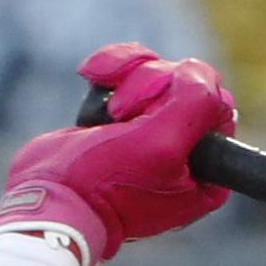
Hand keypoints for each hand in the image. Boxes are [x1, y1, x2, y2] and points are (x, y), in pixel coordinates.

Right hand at [0, 44, 233, 265]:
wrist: (47, 198)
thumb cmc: (103, 184)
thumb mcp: (162, 147)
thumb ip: (195, 103)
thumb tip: (196, 70)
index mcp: (205, 173)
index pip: (217, 104)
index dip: (185, 97)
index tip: (151, 116)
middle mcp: (184, 153)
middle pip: (186, 83)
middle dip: (150, 87)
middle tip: (120, 117)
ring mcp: (150, 134)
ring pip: (157, 71)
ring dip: (128, 78)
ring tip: (105, 112)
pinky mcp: (120, 118)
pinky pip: (130, 70)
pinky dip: (111, 68)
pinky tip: (91, 76)